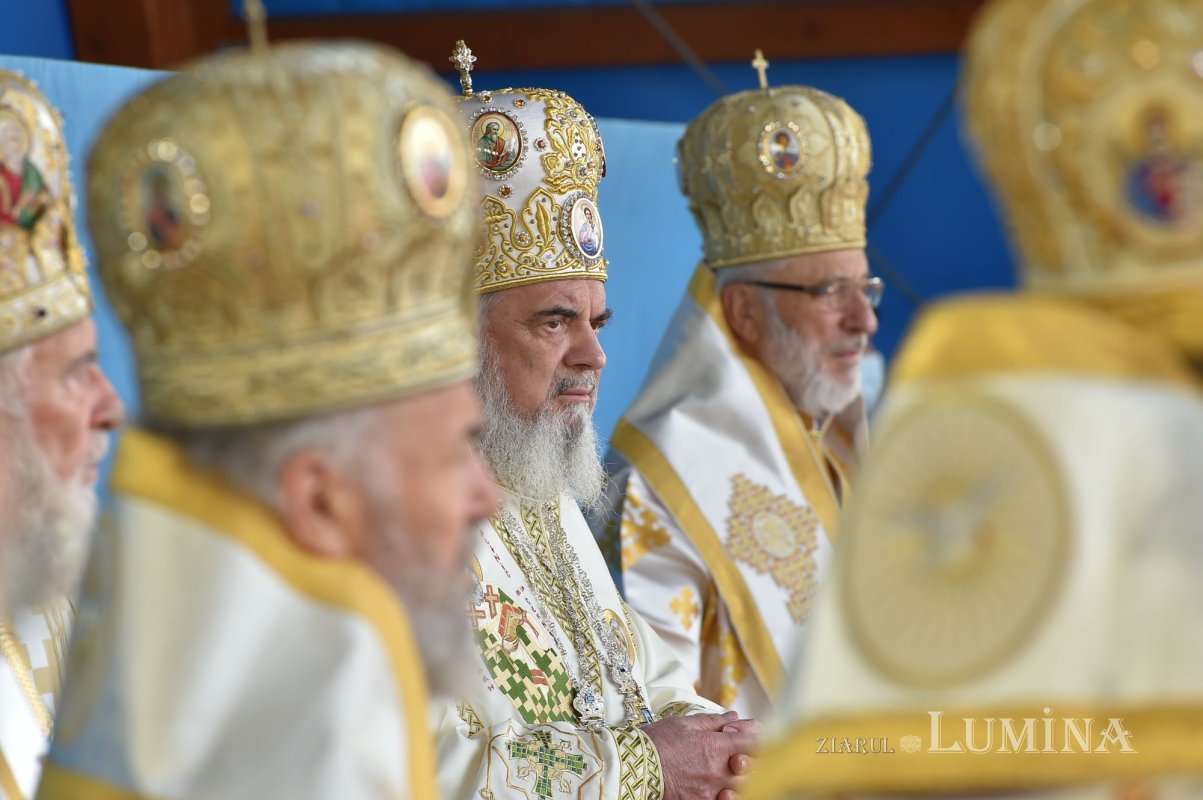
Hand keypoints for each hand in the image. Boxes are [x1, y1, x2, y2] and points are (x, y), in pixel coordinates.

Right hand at [643, 711, 760, 799]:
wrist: (636, 766)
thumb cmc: (659, 741)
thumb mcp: (686, 723)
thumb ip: (714, 722)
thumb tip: (735, 718)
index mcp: (717, 746)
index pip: (754, 744)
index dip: (760, 739)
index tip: (759, 737)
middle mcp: (719, 770)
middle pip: (753, 769)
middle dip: (754, 760)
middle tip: (745, 754)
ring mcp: (711, 790)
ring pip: (742, 788)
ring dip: (742, 779)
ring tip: (733, 772)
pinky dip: (727, 794)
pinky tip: (721, 787)